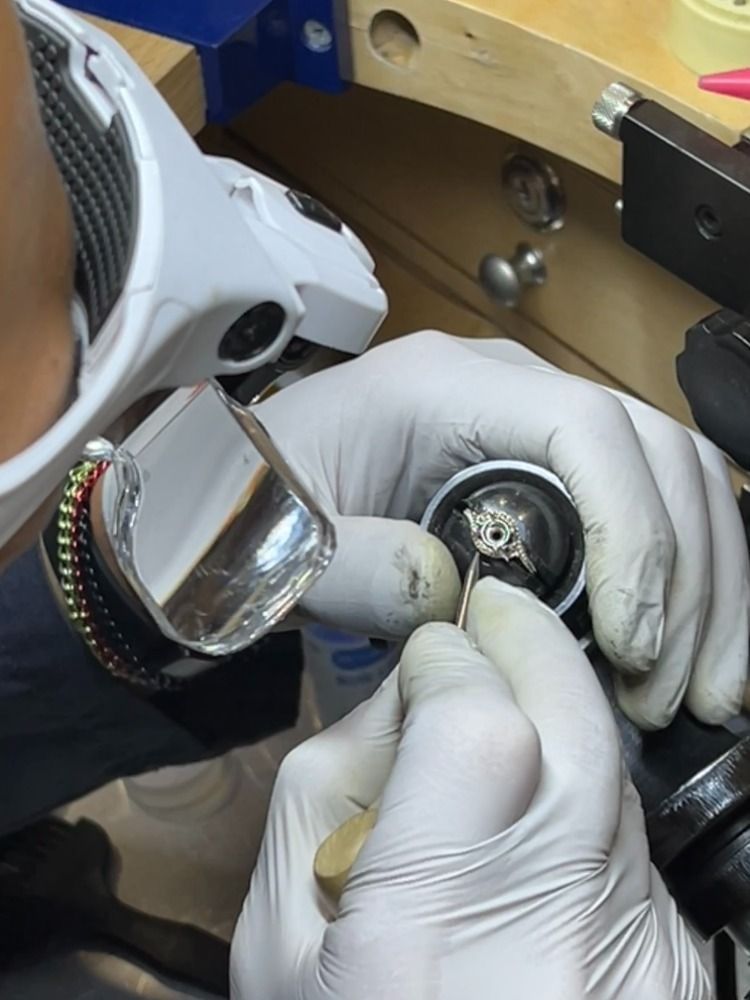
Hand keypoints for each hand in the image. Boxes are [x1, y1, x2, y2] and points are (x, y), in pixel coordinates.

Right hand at [230, 580, 708, 999]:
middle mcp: (551, 934)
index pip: (475, 724)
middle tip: (489, 623)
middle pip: (575, 717)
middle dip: (527, 643)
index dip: (452, 660)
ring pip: (607, 763)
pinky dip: (580, 793)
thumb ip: (326, 789)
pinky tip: (532, 831)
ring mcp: (636, 950)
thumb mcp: (280, 945)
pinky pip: (625, 827)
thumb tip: (402, 698)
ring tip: (494, 739)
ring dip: (553, 715)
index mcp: (424, 935)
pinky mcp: (680, 960)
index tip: (430, 654)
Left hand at [257, 331, 749, 727]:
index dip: (634, 531)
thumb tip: (457, 597)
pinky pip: (645, 506)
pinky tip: (683, 652)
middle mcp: (507, 389)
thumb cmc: (253, 504)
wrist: (237, 493)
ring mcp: (533, 425)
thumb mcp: (281, 540)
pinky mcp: (545, 471)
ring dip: (709, 585)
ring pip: (673, 478)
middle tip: (677, 691)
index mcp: (442, 386)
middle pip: (657, 452)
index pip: (585, 426)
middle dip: (691, 575)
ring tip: (698, 690)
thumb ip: (354, 563)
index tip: (634, 640)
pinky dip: (683, 579)